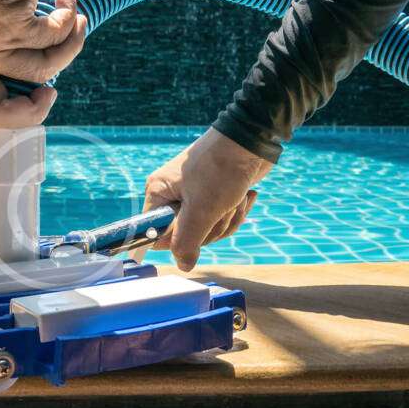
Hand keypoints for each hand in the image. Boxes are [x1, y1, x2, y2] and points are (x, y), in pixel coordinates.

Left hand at [0, 0, 87, 190]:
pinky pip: (52, 41)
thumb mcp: (3, 40)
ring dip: (66, 47)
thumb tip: (42, 98)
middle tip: (51, 95)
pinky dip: (70, 21)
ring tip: (72, 20)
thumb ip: (14, 70)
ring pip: (39, 73)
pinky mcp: (5, 25)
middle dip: (33, 113)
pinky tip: (67, 1)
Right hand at [144, 128, 272, 270]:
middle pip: (186, 236)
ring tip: (237, 198)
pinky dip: (236, 211)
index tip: (195, 229)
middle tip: (221, 208)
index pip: (156, 233)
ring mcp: (194, 195)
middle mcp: (172, 194)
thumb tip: (182, 266)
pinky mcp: (214, 195)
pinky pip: (221, 219)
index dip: (176, 239)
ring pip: (207, 229)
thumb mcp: (201, 211)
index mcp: (158, 193)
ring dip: (228, 218)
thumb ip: (187, 242)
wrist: (252, 141)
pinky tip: (245, 195)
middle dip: (212, 227)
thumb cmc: (221, 170)